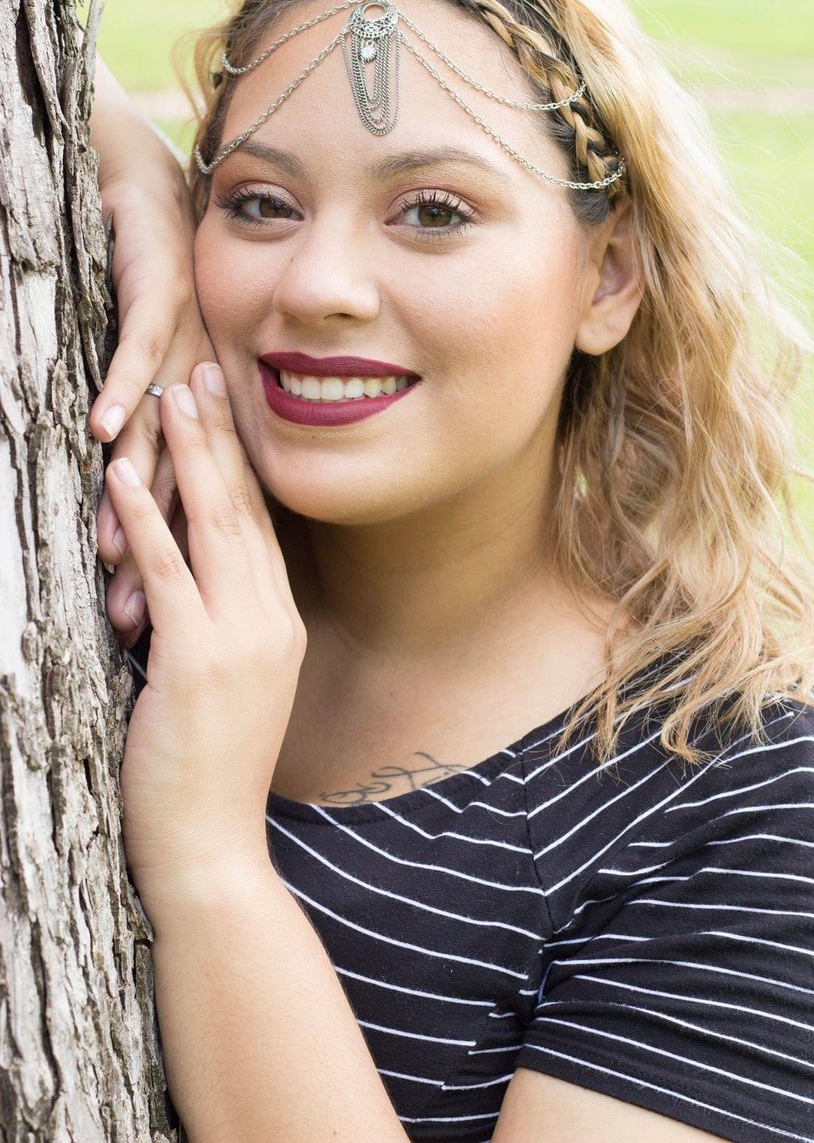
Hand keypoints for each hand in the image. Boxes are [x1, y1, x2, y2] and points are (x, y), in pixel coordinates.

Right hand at [90, 169, 217, 647]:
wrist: (153, 200)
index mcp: (211, 419)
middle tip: (128, 618)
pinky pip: (141, 353)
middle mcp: (207, 395)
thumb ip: (148, 441)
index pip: (191, 507)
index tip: (147, 630)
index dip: (169, 570)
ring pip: (160, 434)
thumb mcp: (155, 378)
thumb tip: (126, 511)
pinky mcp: (164, 301)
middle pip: (179, 489)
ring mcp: (188, 348)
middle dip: (153, 558)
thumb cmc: (150, 298)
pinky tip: (100, 435)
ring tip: (109, 547)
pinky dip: (123, 392)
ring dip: (135, 493)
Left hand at [105, 362, 305, 931]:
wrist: (212, 846)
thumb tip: (190, 589)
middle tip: (208, 373)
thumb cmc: (210, 774)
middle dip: (223, 437)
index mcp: (281, 625)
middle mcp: (271, 621)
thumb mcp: (231, 690)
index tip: (230, 412)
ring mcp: (241, 640)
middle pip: (247, 511)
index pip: (264, 527)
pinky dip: (146, 521)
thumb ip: (222, 631)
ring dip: (190, 457)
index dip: (245, 464)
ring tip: (173, 397)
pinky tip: (125, 477)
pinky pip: (169, 575)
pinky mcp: (196, 662)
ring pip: (216, 528)